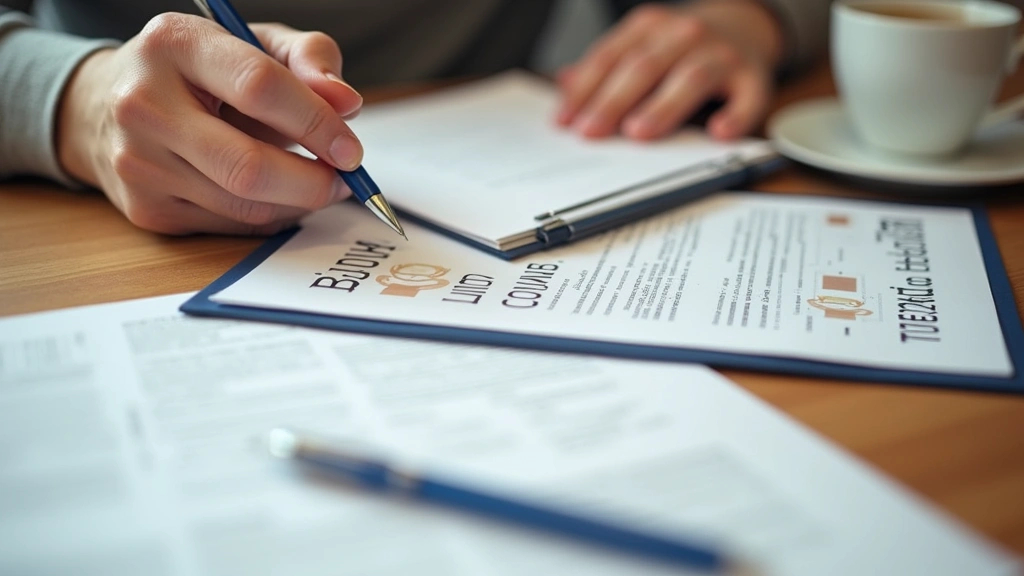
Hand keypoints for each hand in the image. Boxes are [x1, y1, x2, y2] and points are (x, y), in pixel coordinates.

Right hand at [56, 14, 363, 234]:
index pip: (260, 86)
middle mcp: (144, 103)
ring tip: (314, 182)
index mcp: (175, 43)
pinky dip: (270, 216)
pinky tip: (276, 194)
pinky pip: (232, 225)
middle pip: (249, 165)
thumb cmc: (197, 72)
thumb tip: (346, 104)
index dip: (317, 122)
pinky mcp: (147, 207)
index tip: (351, 148)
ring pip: (245, 205)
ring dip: (297, 202)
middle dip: (313, 181)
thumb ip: (309, 59)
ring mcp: (139, 162)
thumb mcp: (254, 42)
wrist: (107, 104)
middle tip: (344, 180)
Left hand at [555, 0, 783, 140]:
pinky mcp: (754, 77)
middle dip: (614, 100)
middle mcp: (686, 34)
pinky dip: (737, 115)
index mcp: (651, 27)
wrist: (744, 26)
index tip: (565, 120)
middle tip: (591, 131)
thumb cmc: (681, 48)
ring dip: (663, 106)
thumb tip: (563, 84)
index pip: (610, 57)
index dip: (585, 89)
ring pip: (690, 77)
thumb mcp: (641, 47)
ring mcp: (722, 54)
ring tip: (639, 132)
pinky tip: (719, 133)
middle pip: (644, 67)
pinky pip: (749, 97)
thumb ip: (607, 67)